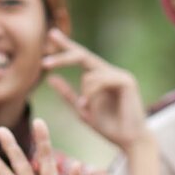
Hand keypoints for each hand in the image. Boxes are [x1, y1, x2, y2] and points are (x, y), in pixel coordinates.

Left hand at [43, 28, 145, 151]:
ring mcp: (120, 75)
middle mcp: (111, 72)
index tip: (51, 34)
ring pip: (89, 74)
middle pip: (83, 56)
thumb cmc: (109, 128)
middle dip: (63, 58)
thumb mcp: (82, 110)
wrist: (129, 141)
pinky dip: (91, 93)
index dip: (66, 45)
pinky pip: (100, 80)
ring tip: (86, 108)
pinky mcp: (126, 81)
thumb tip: (51, 79)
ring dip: (83, 93)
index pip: (81, 56)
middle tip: (44, 63)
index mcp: (101, 77)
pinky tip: (90, 104)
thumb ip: (68, 94)